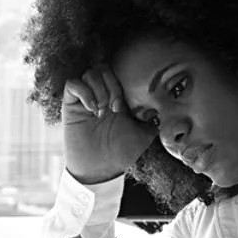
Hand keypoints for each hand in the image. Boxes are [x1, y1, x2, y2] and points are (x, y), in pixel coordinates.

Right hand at [61, 67, 157, 184]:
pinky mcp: (70, 105)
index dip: (124, 83)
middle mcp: (100, 94)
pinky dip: (84, 92)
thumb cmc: (122, 153)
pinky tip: (91, 109)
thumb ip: (155, 119)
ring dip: (99, 90)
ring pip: (89, 73)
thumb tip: (166, 107)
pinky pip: (72, 83)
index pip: (119, 72)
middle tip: (115, 108)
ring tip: (103, 111)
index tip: (128, 107)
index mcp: (117, 96)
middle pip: (103, 67)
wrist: (101, 169)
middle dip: (112, 85)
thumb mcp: (146, 134)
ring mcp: (85, 99)